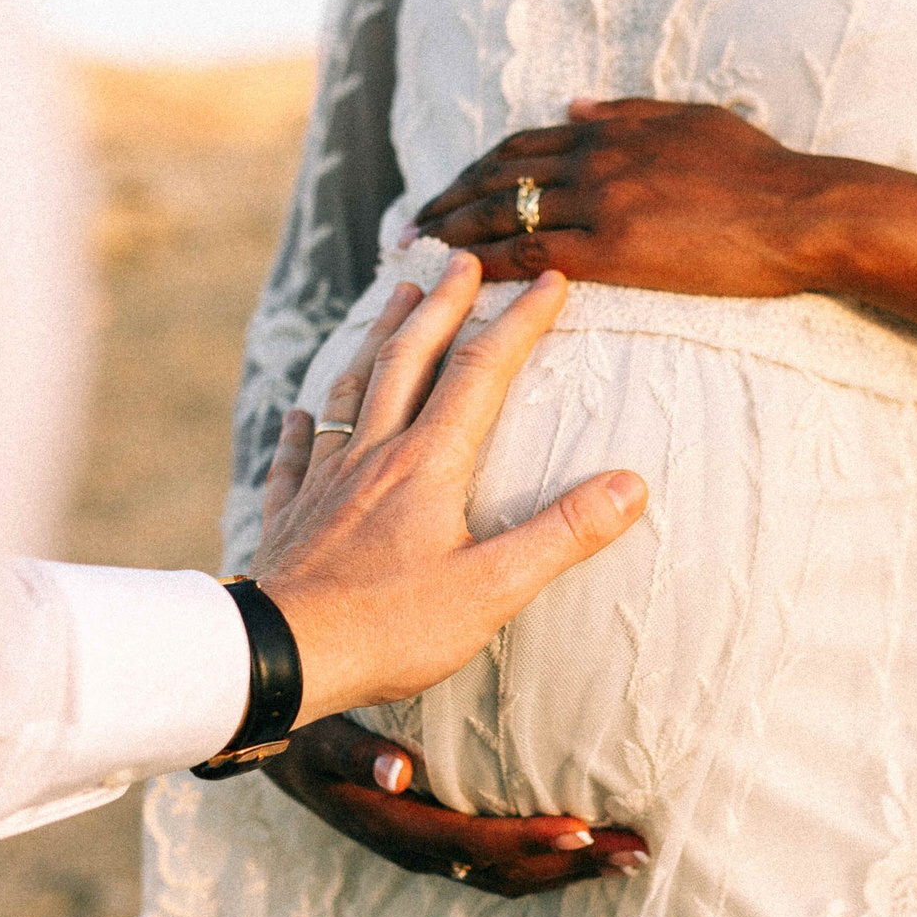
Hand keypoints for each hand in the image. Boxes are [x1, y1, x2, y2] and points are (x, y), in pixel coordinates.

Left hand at [252, 250, 647, 725]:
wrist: (284, 657)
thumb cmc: (390, 628)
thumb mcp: (493, 588)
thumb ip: (561, 534)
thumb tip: (632, 484)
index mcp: (427, 464)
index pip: (481, 373)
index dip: (519, 323)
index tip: (549, 280)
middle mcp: (373, 456)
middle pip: (409, 359)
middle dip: (441, 305)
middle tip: (461, 259)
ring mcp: (325, 482)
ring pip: (352, 390)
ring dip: (378, 339)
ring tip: (395, 299)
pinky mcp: (289, 518)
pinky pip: (294, 459)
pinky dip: (300, 429)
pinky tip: (297, 416)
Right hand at [263, 716, 648, 896]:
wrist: (277, 745)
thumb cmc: (304, 729)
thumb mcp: (322, 736)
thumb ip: (360, 753)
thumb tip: (398, 774)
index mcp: (394, 825)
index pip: (473, 843)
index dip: (528, 841)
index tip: (583, 828)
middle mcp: (417, 849)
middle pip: (506, 873)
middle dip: (571, 866)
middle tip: (636, 851)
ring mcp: (430, 850)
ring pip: (509, 875)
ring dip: (569, 868)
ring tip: (629, 854)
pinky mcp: (439, 838)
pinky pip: (500, 861)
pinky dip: (548, 857)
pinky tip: (586, 841)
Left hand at [413, 97, 829, 294]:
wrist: (803, 211)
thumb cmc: (761, 169)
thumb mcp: (691, 118)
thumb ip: (627, 109)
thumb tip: (572, 102)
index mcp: (611, 126)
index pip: (520, 144)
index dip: (473, 168)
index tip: (445, 190)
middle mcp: (595, 157)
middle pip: (496, 175)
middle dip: (445, 200)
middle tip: (409, 227)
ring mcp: (602, 202)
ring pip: (503, 212)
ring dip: (452, 233)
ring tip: (417, 257)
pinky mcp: (615, 250)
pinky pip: (531, 254)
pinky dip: (487, 264)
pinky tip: (460, 281)